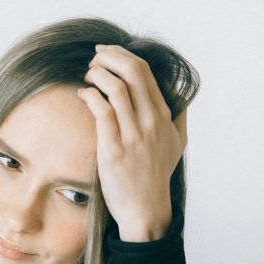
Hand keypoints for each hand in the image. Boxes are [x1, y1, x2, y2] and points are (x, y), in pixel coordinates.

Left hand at [78, 45, 187, 241]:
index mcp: (164, 116)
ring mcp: (133, 135)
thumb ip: (179, 118)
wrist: (146, 209)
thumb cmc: (156, 177)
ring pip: (117, 88)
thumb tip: (178, 97)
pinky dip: (91, 95)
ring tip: (88, 75)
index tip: (107, 53)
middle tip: (94, 58)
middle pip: (133, 72)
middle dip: (110, 57)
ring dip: (98, 73)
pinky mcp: (114, 149)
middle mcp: (151, 122)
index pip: (145, 72)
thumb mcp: (177, 144)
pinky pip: (103, 111)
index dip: (123, 55)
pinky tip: (83, 94)